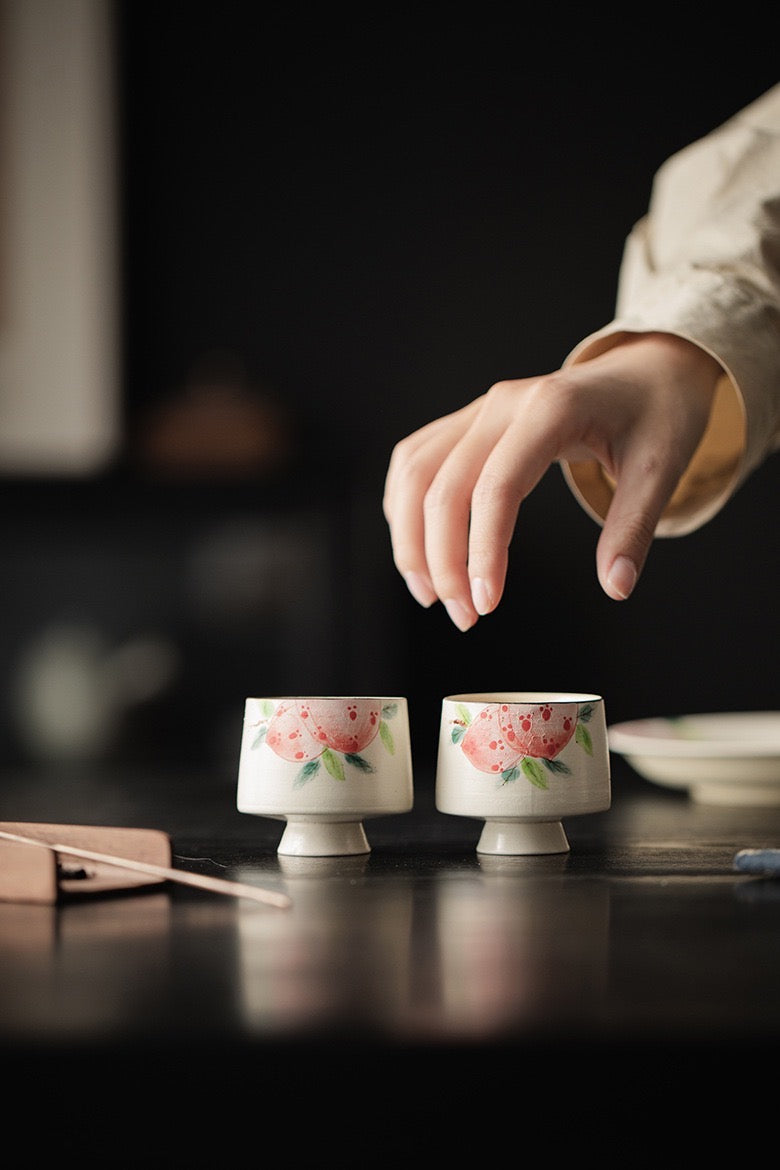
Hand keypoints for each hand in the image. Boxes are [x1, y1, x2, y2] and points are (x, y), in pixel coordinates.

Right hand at [383, 332, 720, 629]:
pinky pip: (416, 461)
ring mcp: (479, 409)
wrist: (648, 368)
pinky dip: (405, 508)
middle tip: (462, 617)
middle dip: (443, 560)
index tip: (487, 605)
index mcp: (551, 409)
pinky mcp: (468, 421)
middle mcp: (502, 404)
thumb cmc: (657, 414)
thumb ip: (633, 529)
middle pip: (443, 486)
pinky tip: (418, 550)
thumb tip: (616, 588)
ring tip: (429, 595)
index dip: (483, 550)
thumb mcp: (661, 470)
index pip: (497, 487)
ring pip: (416, 473)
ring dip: (411, 538)